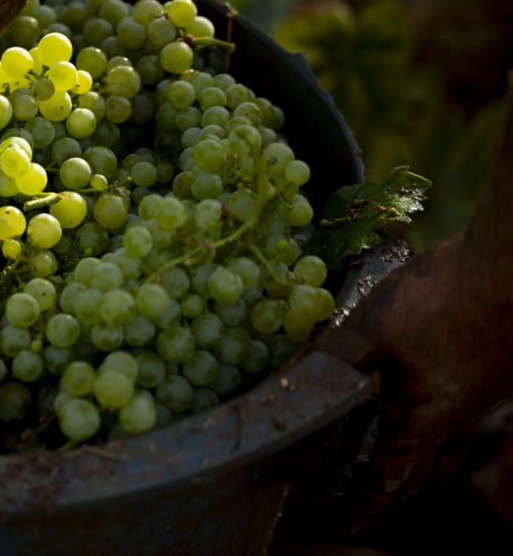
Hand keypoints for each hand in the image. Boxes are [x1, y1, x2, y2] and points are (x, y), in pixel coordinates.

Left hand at [314, 229, 512, 527]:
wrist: (510, 263)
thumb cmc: (443, 295)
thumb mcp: (370, 326)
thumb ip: (331, 358)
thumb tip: (292, 381)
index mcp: (424, 417)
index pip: (392, 477)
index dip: (367, 502)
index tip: (348, 521)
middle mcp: (458, 415)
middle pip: (427, 475)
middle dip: (396, 496)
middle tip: (371, 508)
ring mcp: (482, 394)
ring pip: (451, 449)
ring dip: (423, 469)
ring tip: (402, 472)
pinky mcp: (494, 370)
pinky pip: (465, 421)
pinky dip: (442, 433)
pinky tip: (430, 408)